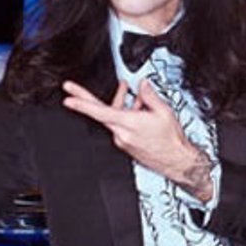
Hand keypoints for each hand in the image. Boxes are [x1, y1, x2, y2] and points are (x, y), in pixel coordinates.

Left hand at [62, 79, 214, 202]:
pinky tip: (138, 109)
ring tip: (130, 93)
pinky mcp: (125, 145)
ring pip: (113, 118)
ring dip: (119, 104)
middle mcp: (122, 134)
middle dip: (82, 100)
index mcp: (129, 124)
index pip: (100, 112)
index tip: (68, 98)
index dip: (82, 104)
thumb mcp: (164, 112)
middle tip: (69, 91)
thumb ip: (150, 96)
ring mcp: (122, 140)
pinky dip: (125, 115)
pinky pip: (119, 126)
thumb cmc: (171, 140)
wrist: (176, 161)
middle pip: (98, 114)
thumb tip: (142, 85)